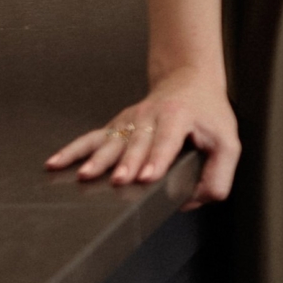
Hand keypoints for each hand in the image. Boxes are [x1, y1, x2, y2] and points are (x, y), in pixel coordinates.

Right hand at [47, 65, 239, 200]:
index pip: (167, 140)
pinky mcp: (117, 126)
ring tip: (83, 175)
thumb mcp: (228, 142)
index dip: (156, 159)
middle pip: (136, 143)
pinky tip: (55, 162)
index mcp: (178, 117)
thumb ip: (218, 176)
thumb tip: (190, 201)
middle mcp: (150, 116)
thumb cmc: (208, 114)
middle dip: (126, 163)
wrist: (188, 81)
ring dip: (97, 159)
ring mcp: (130, 121)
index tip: (146, 177)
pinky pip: (91, 139)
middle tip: (117, 180)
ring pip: (111, 140)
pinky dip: (72, 150)